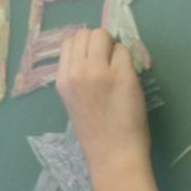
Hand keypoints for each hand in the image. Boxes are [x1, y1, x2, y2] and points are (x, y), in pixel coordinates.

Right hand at [55, 29, 149, 171]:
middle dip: (99, 44)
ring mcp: (99, 71)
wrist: (113, 156)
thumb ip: (78, 77)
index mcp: (62, 80)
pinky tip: (128, 81)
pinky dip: (128, 61)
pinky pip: (124, 50)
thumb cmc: (96, 136)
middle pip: (86, 34)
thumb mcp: (74, 103)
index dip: (85, 48)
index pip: (69, 43)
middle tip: (108, 66)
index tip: (94, 63)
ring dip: (113, 48)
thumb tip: (93, 54)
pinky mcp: (122, 74)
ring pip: (103, 35)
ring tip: (118, 71)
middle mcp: (77, 72)